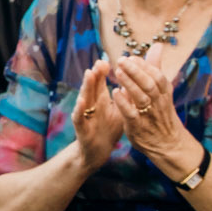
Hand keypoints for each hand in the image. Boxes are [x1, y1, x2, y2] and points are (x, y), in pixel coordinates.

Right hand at [69, 58, 124, 173]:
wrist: (98, 151)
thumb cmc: (108, 128)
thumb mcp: (118, 109)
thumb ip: (123, 93)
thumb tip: (132, 76)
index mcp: (100, 100)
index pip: (101, 82)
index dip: (103, 71)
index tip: (107, 59)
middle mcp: (91, 105)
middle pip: (92, 87)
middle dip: (95, 74)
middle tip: (99, 61)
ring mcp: (85, 116)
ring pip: (84, 98)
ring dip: (86, 86)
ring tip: (89, 73)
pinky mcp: (82, 129)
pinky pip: (79, 118)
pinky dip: (79, 109)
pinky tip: (81, 101)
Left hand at [105, 54, 198, 175]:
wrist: (168, 144)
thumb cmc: (161, 113)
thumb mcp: (161, 91)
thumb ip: (155, 68)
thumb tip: (157, 45)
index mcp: (164, 93)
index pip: (157, 76)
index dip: (145, 66)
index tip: (132, 57)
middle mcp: (158, 103)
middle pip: (149, 84)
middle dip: (136, 71)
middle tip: (121, 60)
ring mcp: (149, 115)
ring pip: (141, 97)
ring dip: (129, 83)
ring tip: (117, 72)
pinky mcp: (138, 127)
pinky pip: (132, 114)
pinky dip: (124, 103)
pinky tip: (115, 92)